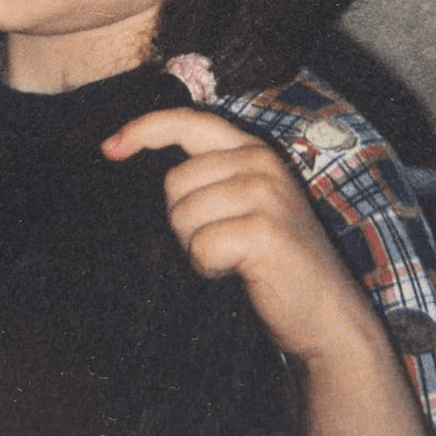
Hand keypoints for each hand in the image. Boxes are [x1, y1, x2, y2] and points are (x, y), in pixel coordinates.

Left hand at [102, 108, 372, 362]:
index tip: (109, 146)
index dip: (143, 129)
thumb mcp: (246, 201)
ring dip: (198, 247)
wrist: (326, 313)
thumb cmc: (273, 260)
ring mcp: (266, 194)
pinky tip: (242, 271)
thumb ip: (209, 175)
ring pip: (183, 216)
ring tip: (235, 256)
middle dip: (184, 220)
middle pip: (174, 183)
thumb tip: (136, 151)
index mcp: (253, 150)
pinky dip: (210, 267)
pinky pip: (201, 247)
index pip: (188, 122)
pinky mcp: (264, 230)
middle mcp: (261, 163)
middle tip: (223, 240)